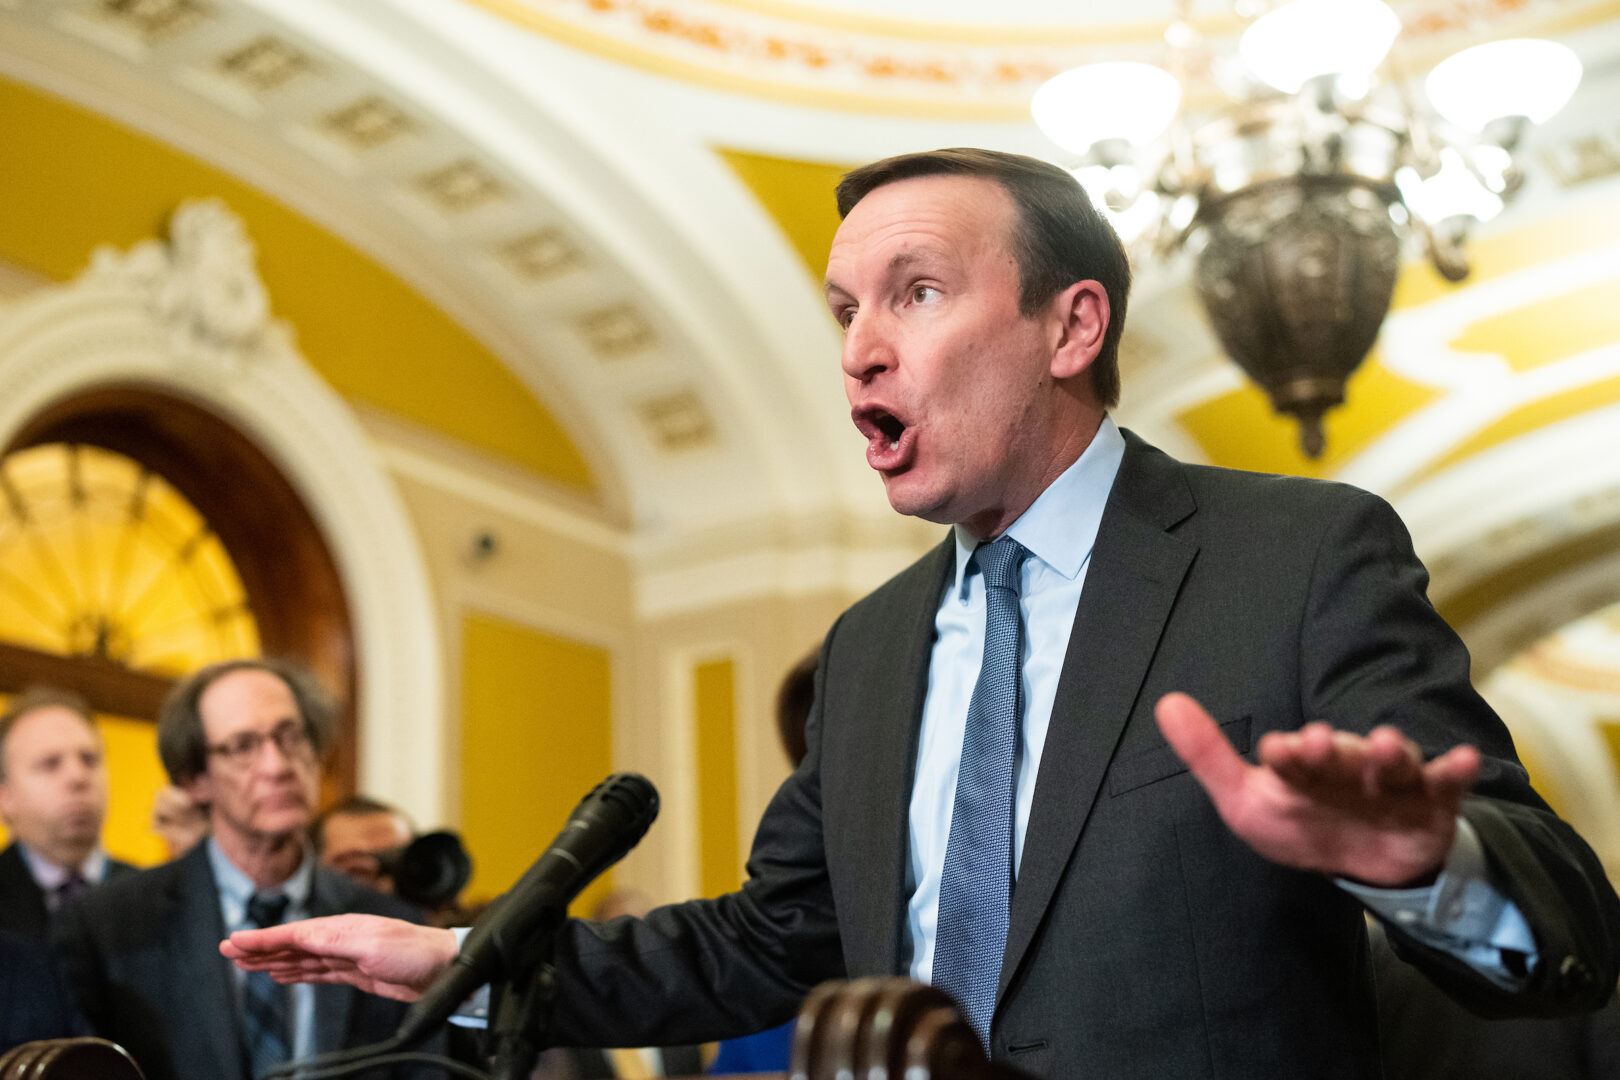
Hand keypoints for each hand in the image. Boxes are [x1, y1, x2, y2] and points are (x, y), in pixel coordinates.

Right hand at [221, 914, 458, 1000]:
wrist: (442, 969)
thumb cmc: (414, 952)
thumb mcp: (371, 945)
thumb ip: (334, 941)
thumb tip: (300, 937)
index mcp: (342, 928)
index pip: (294, 932)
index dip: (262, 938)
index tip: (234, 941)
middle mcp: (341, 938)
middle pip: (292, 943)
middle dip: (259, 948)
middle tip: (227, 951)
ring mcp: (347, 955)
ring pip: (301, 958)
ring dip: (273, 961)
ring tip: (245, 964)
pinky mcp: (355, 972)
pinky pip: (317, 971)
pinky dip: (296, 972)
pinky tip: (282, 974)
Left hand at [1154, 692, 1481, 886]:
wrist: (1364, 862)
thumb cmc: (1301, 821)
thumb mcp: (1247, 800)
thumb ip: (1208, 757)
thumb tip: (1166, 701)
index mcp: (1304, 765)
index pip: (1293, 757)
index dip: (1288, 753)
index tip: (1279, 748)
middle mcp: (1348, 765)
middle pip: (1345, 754)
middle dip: (1336, 750)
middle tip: (1323, 742)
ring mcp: (1391, 782)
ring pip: (1394, 763)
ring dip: (1392, 754)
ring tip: (1388, 747)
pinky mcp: (1431, 803)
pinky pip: (1447, 784)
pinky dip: (1456, 772)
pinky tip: (1465, 760)